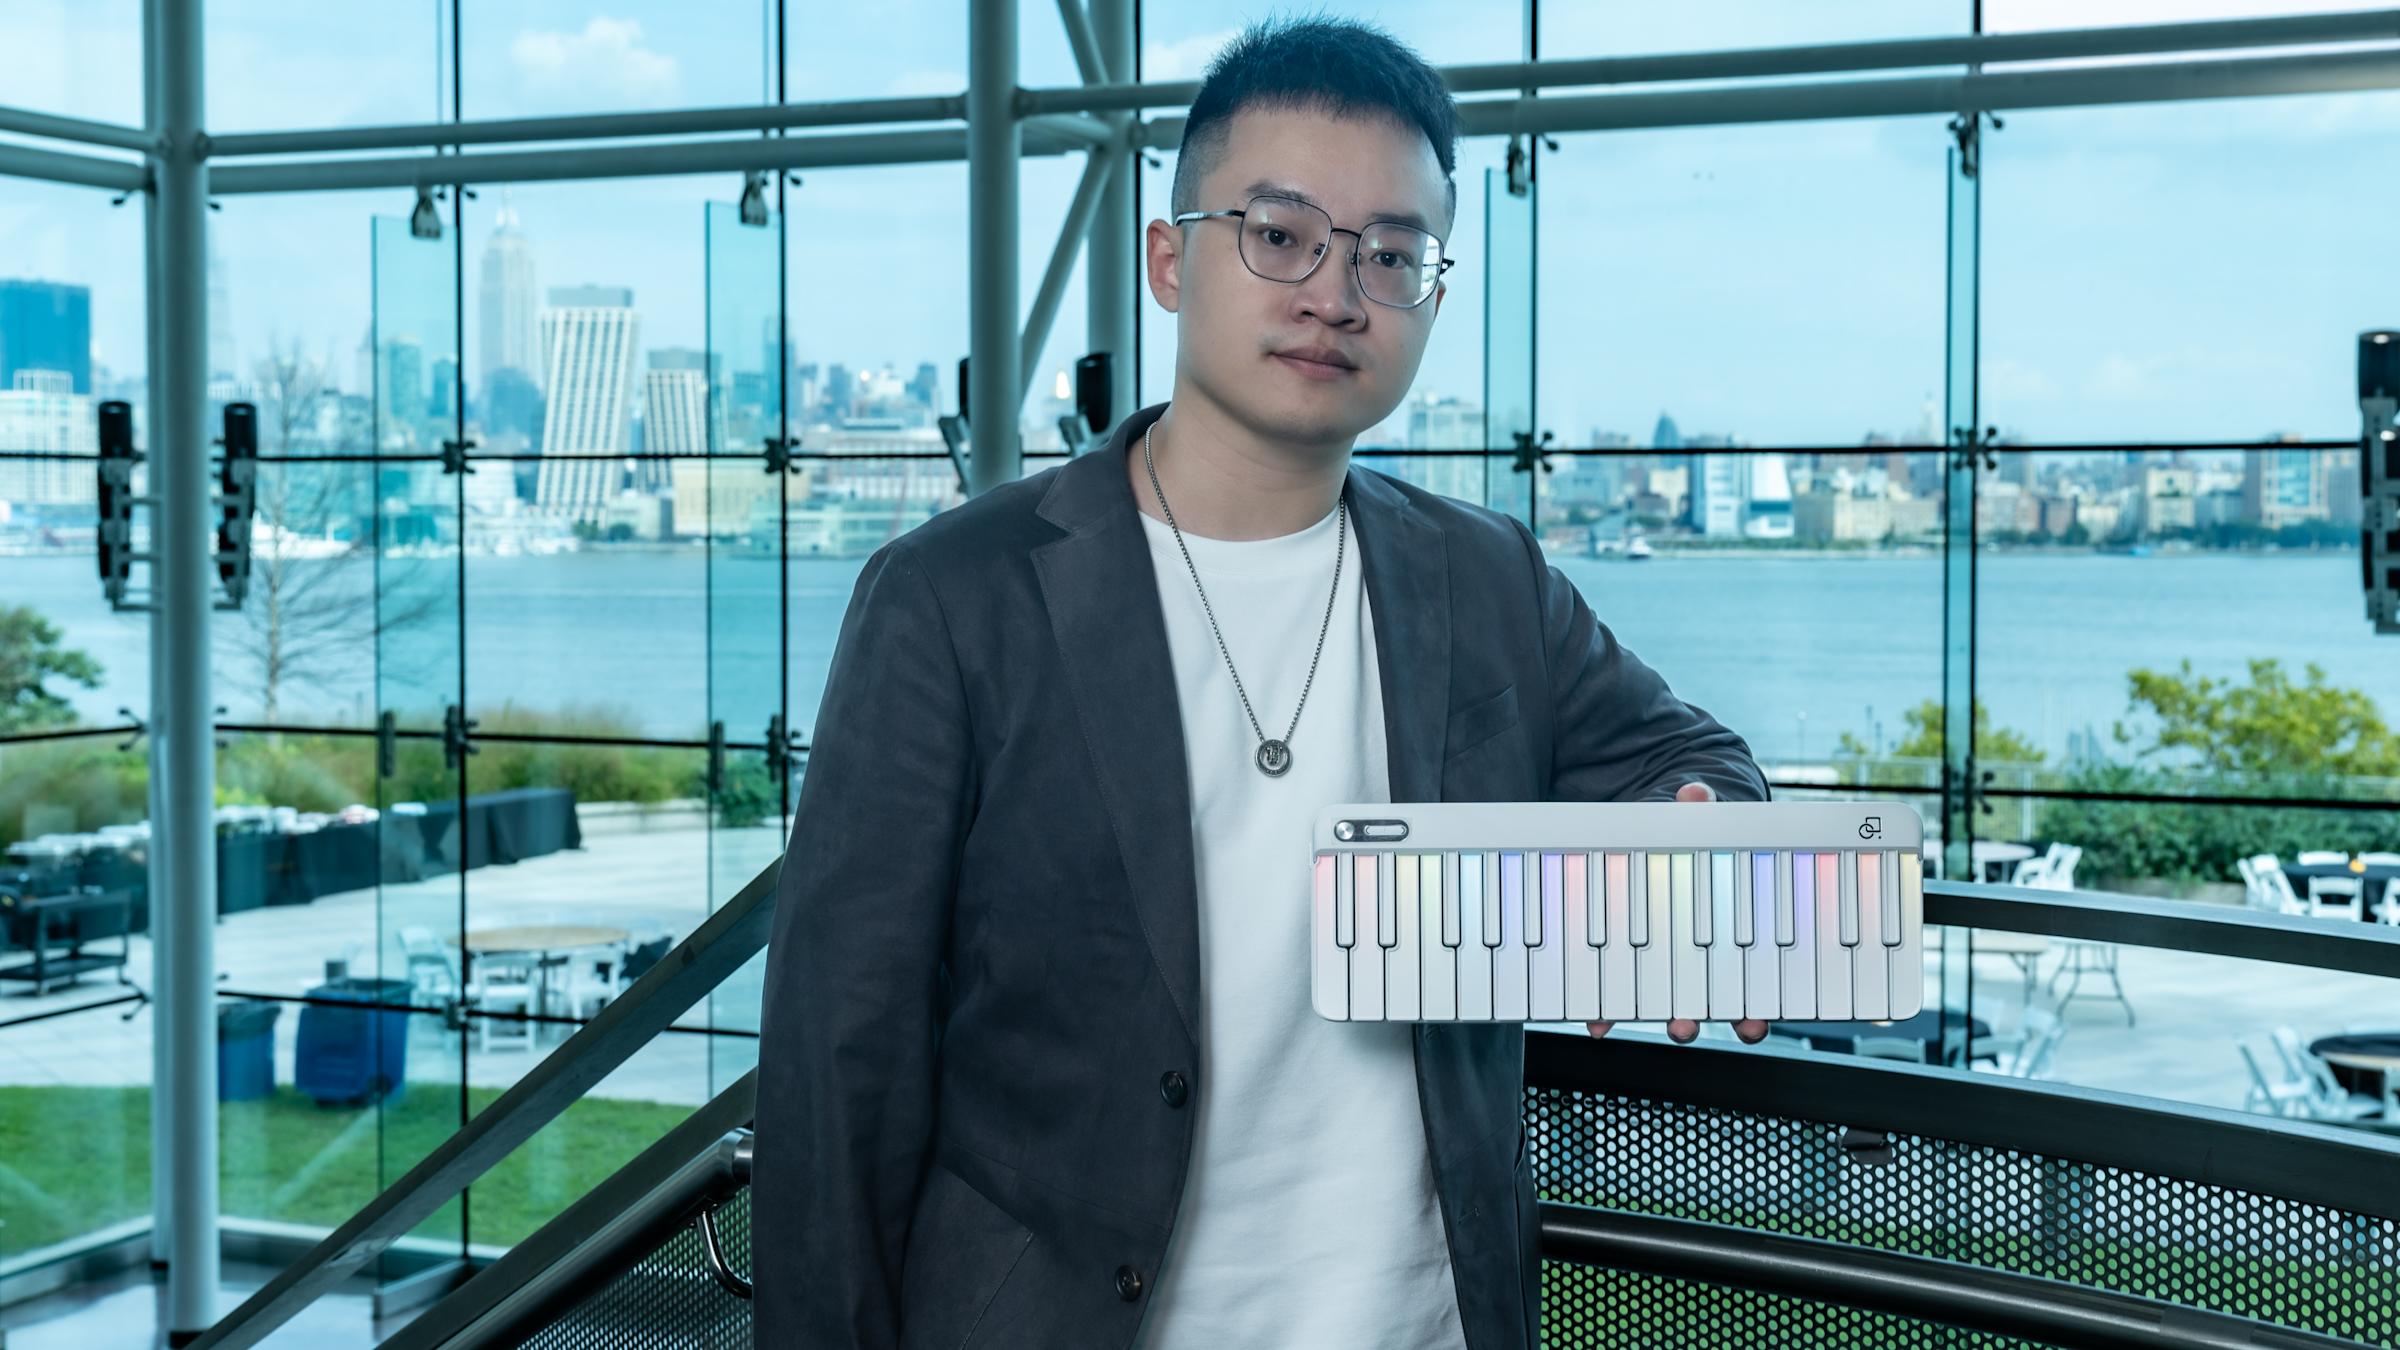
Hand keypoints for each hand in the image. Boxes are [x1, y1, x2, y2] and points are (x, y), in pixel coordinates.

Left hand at [1585, 780, 1768, 1045]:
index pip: (1750, 974)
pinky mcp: (1631, 958)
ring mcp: (1667, 961)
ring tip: (1640, 1028)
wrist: (1668, 832)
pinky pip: (1623, 990)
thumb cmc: (1698, 834)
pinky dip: (1609, 1010)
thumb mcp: (1701, 820)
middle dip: (1695, 1018)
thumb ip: (1699, 809)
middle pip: (1707, 1000)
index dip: (1753, 1008)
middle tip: (1684, 1028)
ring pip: (1667, 1002)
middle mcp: (1704, 955)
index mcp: (1734, 927)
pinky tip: (1597, 1021)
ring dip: (1654, 1018)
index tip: (1751, 1023)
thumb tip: (1694, 792)